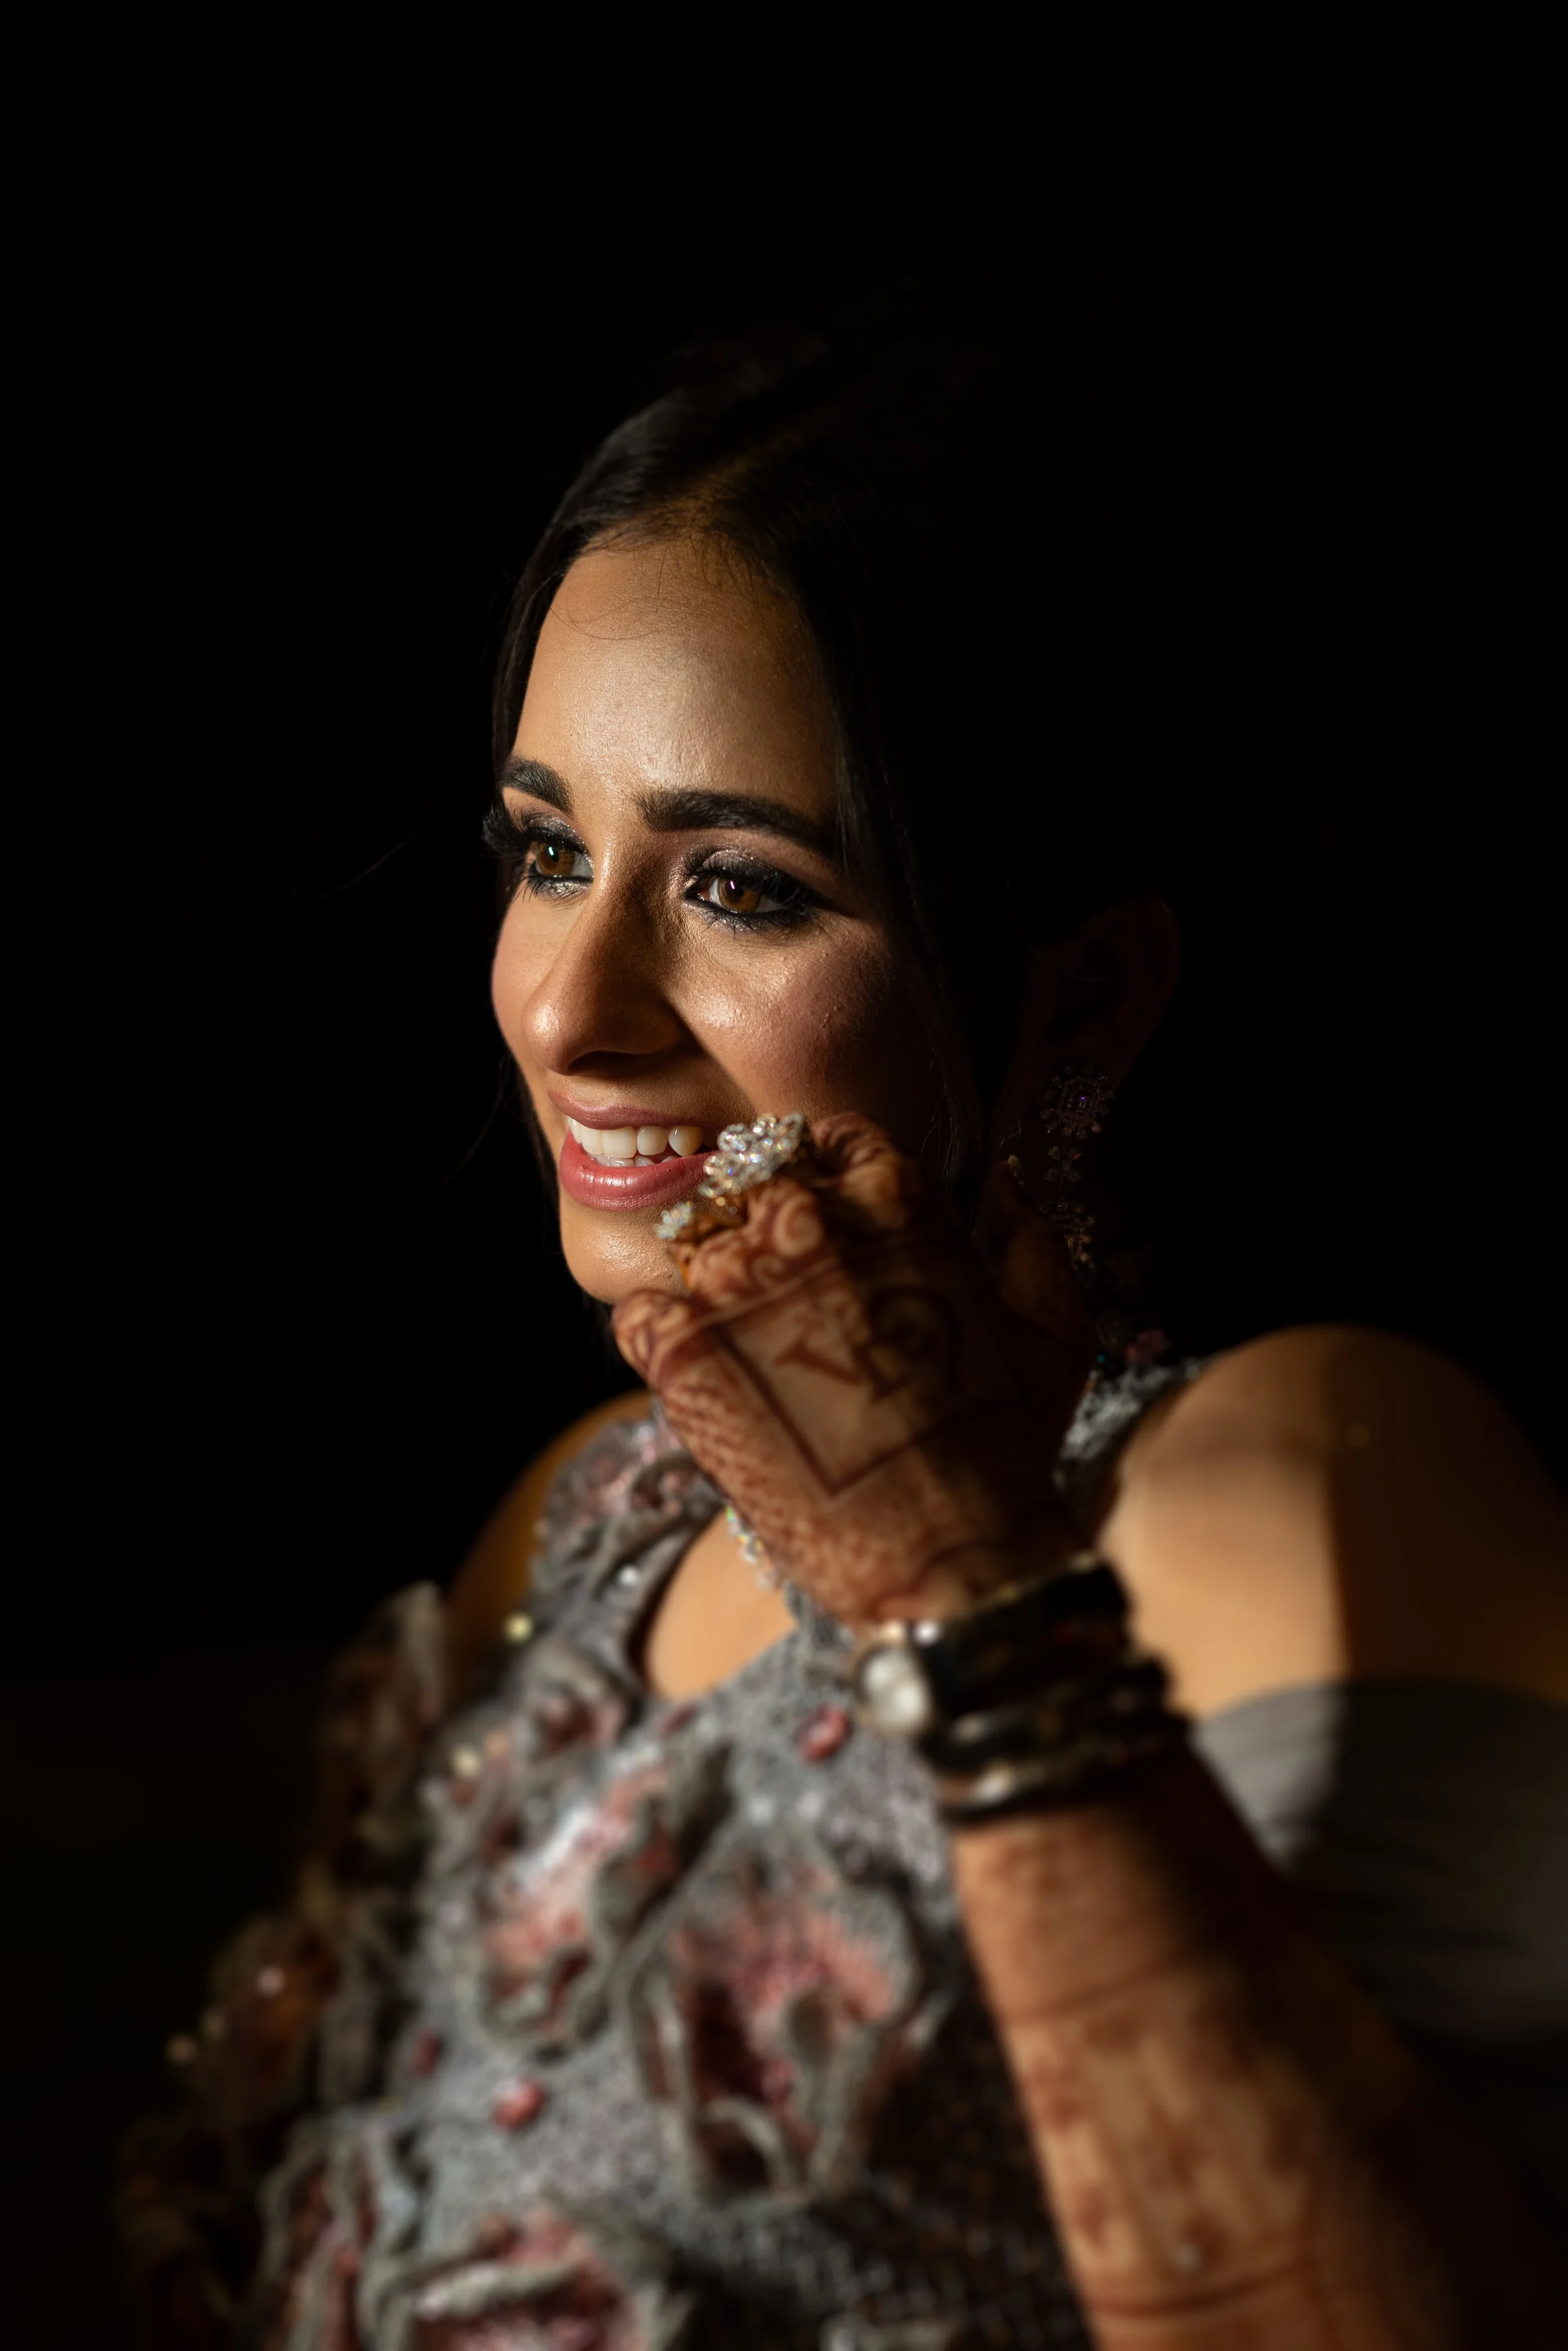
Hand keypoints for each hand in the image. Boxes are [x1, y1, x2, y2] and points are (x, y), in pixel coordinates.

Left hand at [613, 1116, 1094, 1628]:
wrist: (943, 1554)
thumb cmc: (1007, 1447)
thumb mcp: (1054, 1328)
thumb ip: (1030, 1236)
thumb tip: (1007, 1181)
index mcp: (898, 1197)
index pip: (829, 1135)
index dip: (825, 1177)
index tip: (827, 1223)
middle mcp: (808, 1220)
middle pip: (752, 1176)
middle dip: (764, 1222)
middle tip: (782, 1291)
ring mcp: (736, 1282)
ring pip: (691, 1234)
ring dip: (713, 1275)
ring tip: (748, 1340)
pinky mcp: (680, 1351)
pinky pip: (638, 1308)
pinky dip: (659, 1332)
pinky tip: (704, 1373)